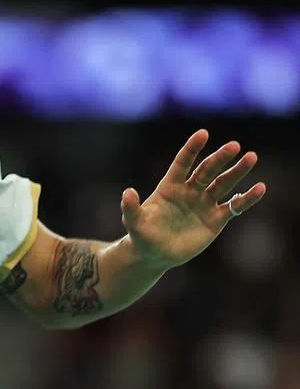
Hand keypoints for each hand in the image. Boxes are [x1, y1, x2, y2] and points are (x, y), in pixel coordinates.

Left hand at [120, 129, 266, 268]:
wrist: (155, 254)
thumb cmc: (142, 235)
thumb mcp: (133, 222)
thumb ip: (130, 207)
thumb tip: (128, 192)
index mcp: (169, 187)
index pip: (182, 163)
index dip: (192, 149)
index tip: (203, 134)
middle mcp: (189, 191)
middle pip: (207, 170)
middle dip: (220, 158)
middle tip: (235, 146)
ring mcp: (204, 204)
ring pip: (223, 184)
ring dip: (237, 171)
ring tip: (251, 157)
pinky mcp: (216, 220)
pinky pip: (234, 207)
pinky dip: (246, 198)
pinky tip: (260, 188)